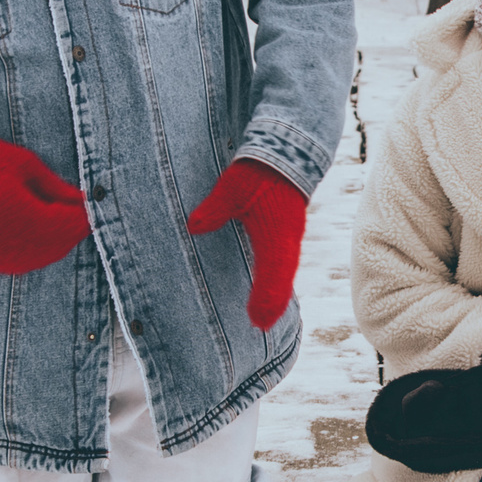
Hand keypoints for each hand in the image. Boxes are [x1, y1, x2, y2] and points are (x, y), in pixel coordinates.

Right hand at [0, 130, 90, 275]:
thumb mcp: (30, 167)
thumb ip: (59, 190)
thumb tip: (88, 203)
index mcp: (10, 210)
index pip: (60, 222)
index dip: (82, 217)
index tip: (95, 206)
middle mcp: (3, 238)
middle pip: (58, 241)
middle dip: (76, 227)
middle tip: (87, 211)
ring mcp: (0, 255)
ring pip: (50, 253)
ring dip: (64, 238)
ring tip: (71, 217)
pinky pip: (35, 259)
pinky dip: (48, 246)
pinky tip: (53, 230)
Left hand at [186, 159, 307, 330]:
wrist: (284, 154)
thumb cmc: (257, 172)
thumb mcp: (232, 188)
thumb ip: (213, 210)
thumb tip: (192, 227)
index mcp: (276, 233)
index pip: (273, 271)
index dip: (266, 297)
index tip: (257, 319)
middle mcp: (287, 240)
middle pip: (282, 279)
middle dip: (272, 303)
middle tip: (260, 326)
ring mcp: (289, 237)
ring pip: (284, 273)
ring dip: (276, 296)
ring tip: (265, 318)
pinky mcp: (286, 233)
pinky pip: (282, 263)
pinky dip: (277, 281)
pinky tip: (268, 292)